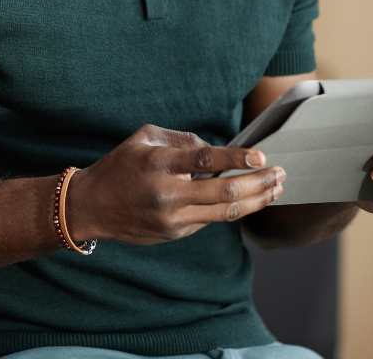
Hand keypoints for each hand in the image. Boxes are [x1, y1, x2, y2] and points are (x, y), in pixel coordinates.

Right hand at [64, 124, 285, 244]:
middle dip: (258, 183)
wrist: (92, 207)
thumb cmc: (119, 166)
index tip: (260, 155)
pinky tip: (250, 199)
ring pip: (224, 213)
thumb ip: (181, 140)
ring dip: (256, 201)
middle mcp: (167, 194)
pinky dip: (233, 210)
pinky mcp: (175, 233)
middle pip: (224, 193)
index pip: (204, 161)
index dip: (235, 159)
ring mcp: (172, 218)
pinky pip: (210, 220)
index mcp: (158, 164)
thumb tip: (215, 150)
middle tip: (280, 173)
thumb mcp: (144, 138)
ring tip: (276, 188)